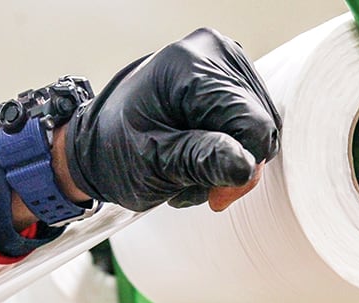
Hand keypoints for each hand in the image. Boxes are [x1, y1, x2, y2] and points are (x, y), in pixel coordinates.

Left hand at [64, 27, 280, 211]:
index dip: (242, 166)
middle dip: (230, 163)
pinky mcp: (231, 78)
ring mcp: (225, 62)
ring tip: (186, 166)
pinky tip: (196, 154)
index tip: (214, 196)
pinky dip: (227, 149)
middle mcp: (214, 51)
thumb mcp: (152, 162)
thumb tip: (246, 166)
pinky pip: (250, 124)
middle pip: (259, 125)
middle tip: (187, 179)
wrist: (99, 140)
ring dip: (227, 160)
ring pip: (259, 128)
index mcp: (189, 65)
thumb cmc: (116, 149)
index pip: (250, 123)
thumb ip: (199, 161)